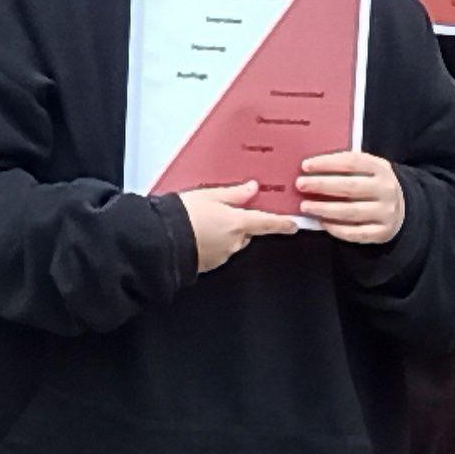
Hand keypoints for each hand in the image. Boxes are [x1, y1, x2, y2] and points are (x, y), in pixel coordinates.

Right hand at [178, 178, 298, 272]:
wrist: (162, 240)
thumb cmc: (182, 216)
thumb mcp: (209, 195)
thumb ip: (234, 194)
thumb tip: (251, 189)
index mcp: (237, 223)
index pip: (267, 223)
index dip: (282, 224)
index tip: (293, 224)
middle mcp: (233, 242)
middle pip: (247, 233)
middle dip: (239, 224)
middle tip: (221, 212)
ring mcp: (222, 255)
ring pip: (232, 242)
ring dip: (223, 233)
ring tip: (202, 222)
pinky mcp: (210, 264)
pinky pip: (218, 251)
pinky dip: (212, 243)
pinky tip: (198, 234)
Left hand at [298, 151, 405, 245]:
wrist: (404, 208)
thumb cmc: (374, 185)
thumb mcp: (369, 170)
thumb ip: (347, 167)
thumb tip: (312, 168)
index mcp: (381, 168)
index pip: (352, 162)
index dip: (327, 163)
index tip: (306, 165)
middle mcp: (386, 189)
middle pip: (350, 187)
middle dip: (322, 185)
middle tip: (300, 185)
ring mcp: (386, 212)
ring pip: (351, 212)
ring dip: (324, 209)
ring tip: (305, 206)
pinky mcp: (382, 232)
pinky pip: (356, 233)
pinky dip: (336, 229)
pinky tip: (322, 223)